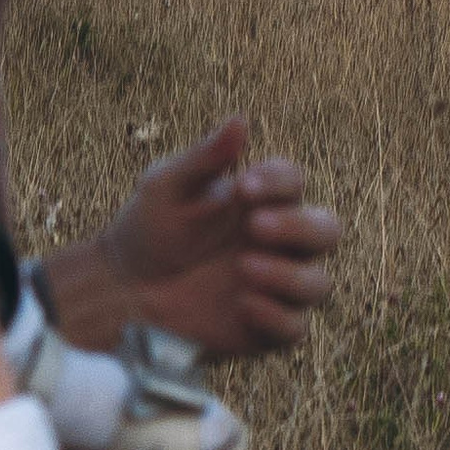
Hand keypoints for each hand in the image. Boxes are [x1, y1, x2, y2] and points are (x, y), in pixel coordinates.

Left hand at [52, 117, 340, 358]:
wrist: (122, 289)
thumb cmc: (149, 229)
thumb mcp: (167, 188)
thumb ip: (205, 158)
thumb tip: (240, 119)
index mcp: (262, 201)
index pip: (295, 182)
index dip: (279, 182)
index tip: (244, 187)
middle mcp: (280, 243)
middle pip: (327, 231)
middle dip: (299, 227)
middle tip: (255, 226)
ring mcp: (276, 287)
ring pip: (318, 284)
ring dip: (289, 274)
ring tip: (244, 266)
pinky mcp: (265, 330)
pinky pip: (294, 328)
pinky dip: (276, 316)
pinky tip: (242, 303)